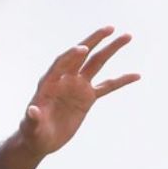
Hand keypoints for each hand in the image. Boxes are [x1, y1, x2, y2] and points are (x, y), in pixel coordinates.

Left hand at [17, 27, 139, 156]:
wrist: (41, 140)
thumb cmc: (33, 133)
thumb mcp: (31, 128)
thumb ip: (32, 119)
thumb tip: (32, 111)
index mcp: (49, 82)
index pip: (61, 63)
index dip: (71, 55)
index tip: (83, 48)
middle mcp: (65, 79)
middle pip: (82, 55)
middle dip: (95, 40)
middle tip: (110, 28)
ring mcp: (78, 86)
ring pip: (97, 64)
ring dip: (111, 49)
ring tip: (127, 36)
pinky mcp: (88, 98)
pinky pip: (107, 87)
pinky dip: (121, 81)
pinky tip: (136, 75)